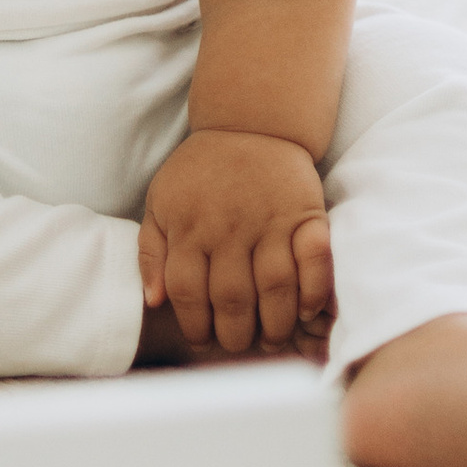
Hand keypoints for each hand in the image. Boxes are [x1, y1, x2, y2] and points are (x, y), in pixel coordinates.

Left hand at [138, 129, 334, 358]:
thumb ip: (151, 251)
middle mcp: (229, 227)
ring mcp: (270, 220)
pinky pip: (315, 259)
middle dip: (235, 334)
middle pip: (232, 297)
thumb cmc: (200, 170)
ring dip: (276, 324)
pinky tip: (307, 312)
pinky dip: (314, 290)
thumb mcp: (160, 201)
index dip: (195, 326)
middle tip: (239, 346)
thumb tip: (154, 301)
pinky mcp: (306, 214)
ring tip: (271, 340)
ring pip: (275, 286)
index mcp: (189, 227)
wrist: (251, 121)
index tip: (203, 341)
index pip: (187, 292)